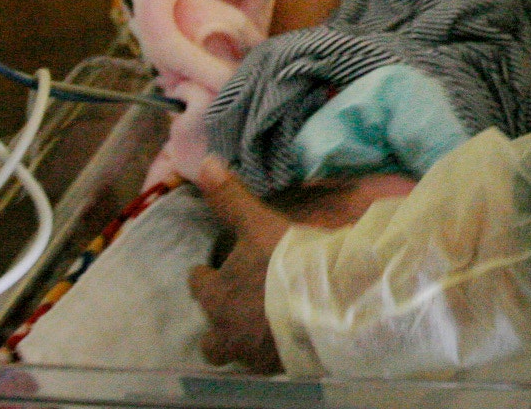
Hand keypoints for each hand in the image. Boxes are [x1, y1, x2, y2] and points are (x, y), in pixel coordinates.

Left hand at [189, 157, 291, 372]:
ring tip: (259, 329)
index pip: (199, 287)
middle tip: (233, 309)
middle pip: (210, 339)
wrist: (331, 303)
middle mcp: (229, 331)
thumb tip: (204, 163)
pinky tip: (286, 340)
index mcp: (218, 296)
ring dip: (242, 342)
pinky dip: (271, 352)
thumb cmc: (289, 263)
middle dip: (217, 325)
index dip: (205, 277)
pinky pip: (267, 364)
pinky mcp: (281, 367)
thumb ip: (231, 198)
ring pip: (237, 354)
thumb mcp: (259, 224)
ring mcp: (255, 354)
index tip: (209, 270)